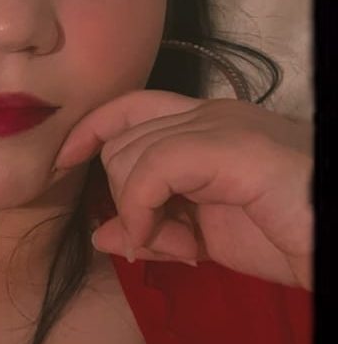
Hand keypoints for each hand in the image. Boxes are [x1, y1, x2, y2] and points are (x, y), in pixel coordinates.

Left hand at [55, 90, 313, 289]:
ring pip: (128, 154)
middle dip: (123, 195)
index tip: (64, 161)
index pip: (128, 108)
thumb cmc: (287, 233)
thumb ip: (154, 228)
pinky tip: (176, 242)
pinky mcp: (227, 145)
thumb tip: (102, 235)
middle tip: (160, 235)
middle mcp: (207, 112)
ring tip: (183, 243)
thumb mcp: (206, 236)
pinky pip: (150, 170)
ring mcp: (219, 123)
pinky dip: (144, 210)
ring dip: (138, 211)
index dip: (90, 130)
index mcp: (203, 123)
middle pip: (121, 139)